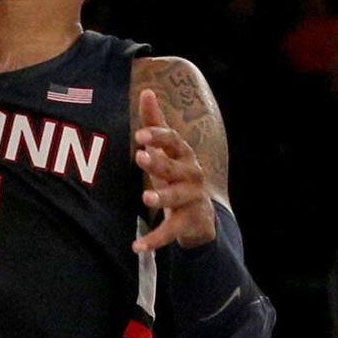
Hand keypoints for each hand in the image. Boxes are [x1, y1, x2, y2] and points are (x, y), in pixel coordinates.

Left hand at [130, 85, 221, 253]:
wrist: (200, 214)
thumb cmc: (176, 174)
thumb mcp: (166, 150)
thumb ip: (155, 123)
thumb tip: (146, 90)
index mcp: (183, 155)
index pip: (173, 141)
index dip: (158, 137)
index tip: (140, 135)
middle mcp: (191, 175)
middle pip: (175, 167)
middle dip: (158, 162)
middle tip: (140, 157)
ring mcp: (190, 199)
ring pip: (176, 198)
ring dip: (161, 198)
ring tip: (145, 198)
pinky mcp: (186, 222)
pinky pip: (170, 231)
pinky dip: (155, 240)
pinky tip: (137, 247)